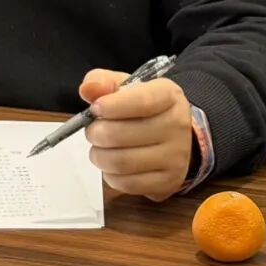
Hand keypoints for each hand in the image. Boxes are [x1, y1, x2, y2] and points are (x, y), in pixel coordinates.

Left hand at [79, 69, 193, 201]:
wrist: (172, 135)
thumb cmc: (141, 107)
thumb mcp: (125, 86)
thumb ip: (102, 81)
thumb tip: (88, 89)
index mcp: (168, 96)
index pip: (141, 102)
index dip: (112, 106)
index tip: (94, 108)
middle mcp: (177, 126)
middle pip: (122, 134)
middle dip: (96, 133)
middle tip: (92, 131)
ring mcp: (176, 157)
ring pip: (121, 162)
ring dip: (99, 155)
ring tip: (99, 148)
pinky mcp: (169, 182)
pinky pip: (128, 184)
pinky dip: (110, 175)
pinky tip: (112, 163)